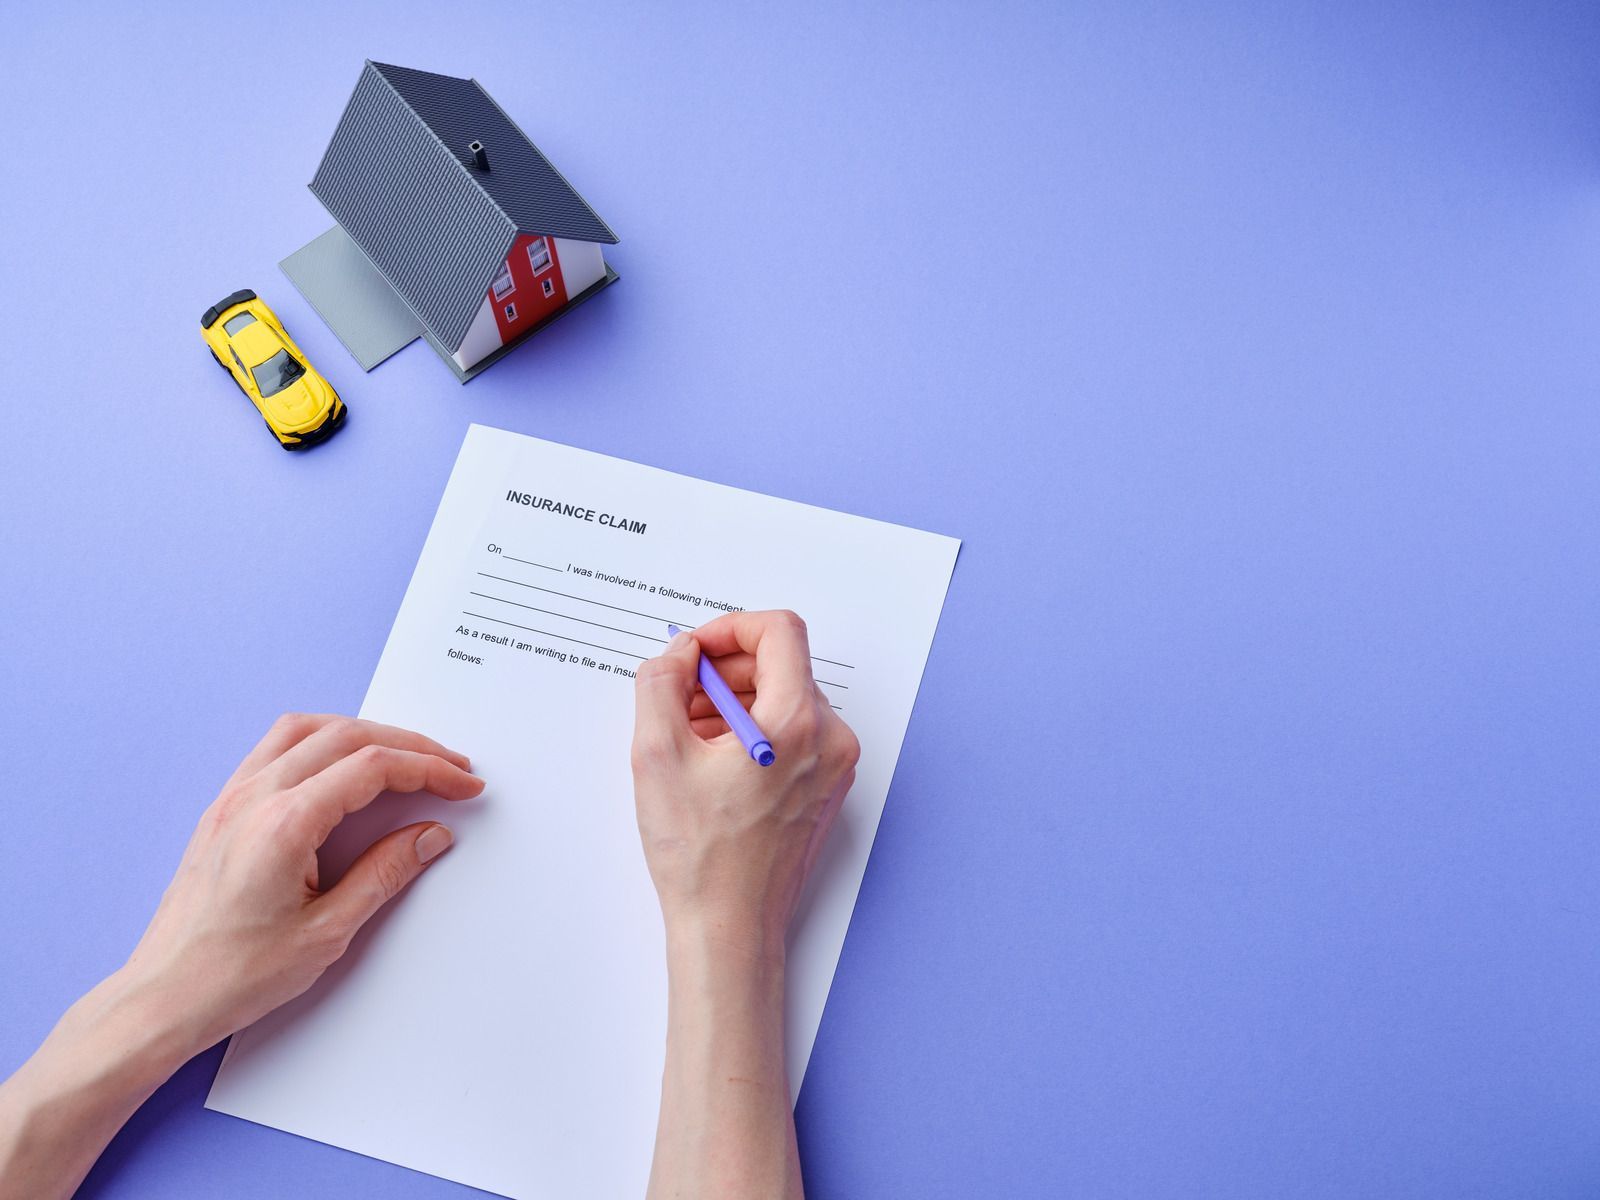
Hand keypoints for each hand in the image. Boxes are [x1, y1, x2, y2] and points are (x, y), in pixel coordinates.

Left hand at [0, 713, 481, 1199]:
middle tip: (450, 766)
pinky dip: (320, 740)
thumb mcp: (328, 932)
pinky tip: (340, 762)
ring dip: (363, 731)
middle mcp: (254, 798)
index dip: (429, 769)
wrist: (164, 996)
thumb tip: (428, 836)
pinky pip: (274, 747)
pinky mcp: (221, 809)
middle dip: (409, 745)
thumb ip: (385, 874)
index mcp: (285, 824)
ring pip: (307, 729)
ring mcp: (232, 798)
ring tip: (402, 753)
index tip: (463, 783)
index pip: (373, 767)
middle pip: (347, 736)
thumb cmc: (233, 975)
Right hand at [632, 610, 858, 1199]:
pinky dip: (752, 733)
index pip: (778, 631)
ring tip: (689, 739)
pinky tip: (712, 765)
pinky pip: (792, 734)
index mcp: (797, 723)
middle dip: (724, 671)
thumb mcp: (656, 753)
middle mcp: (829, 739)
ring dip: (734, 703)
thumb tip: (678, 653)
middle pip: (780, 665)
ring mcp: (834, 766)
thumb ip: (661, 681)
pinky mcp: (826, 788)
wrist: (730, 929)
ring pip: (784, 699)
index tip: (694, 650)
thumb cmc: (700, 857)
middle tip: (679, 699)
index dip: (728, 628)